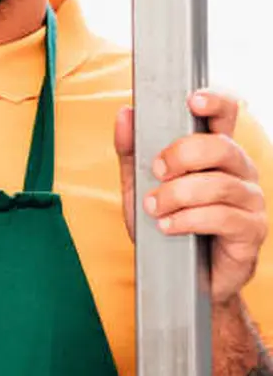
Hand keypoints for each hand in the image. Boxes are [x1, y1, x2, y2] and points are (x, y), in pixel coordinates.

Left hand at [115, 91, 267, 304]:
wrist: (179, 275)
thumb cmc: (166, 221)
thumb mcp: (138, 183)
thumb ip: (131, 149)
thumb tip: (125, 113)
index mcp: (215, 152)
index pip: (226, 115)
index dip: (215, 102)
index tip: (192, 100)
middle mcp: (239, 171)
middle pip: (220, 146)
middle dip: (181, 155)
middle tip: (157, 171)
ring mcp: (250, 200)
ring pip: (218, 185)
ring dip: (178, 195)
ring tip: (155, 207)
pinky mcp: (251, 231)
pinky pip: (223, 218)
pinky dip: (189, 220)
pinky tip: (169, 226)